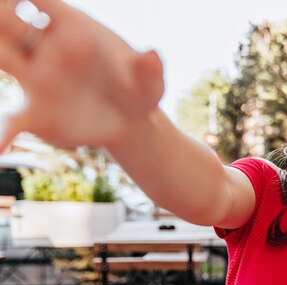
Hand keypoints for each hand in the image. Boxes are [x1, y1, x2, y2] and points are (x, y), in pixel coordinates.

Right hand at [0, 0, 163, 150]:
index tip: (16, 2)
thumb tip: (152, 57)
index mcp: (73, 28)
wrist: (132, 122)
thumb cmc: (138, 89)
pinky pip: (11, 120)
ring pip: (1, 58)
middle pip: (7, 22)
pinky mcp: (36, 113)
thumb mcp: (149, 81)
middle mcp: (46, 48)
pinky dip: (3, 133)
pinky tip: (0, 150)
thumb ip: (148, 69)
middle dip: (1, 17)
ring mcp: (36, 79)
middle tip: (8, 26)